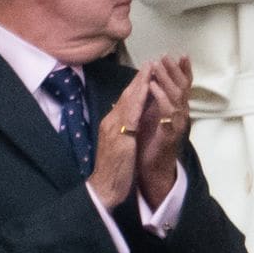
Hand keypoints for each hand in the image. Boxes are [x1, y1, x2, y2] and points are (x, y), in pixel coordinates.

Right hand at [87, 66, 151, 209]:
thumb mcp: (118, 146)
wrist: (103, 189)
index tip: (146, 72)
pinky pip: (131, 114)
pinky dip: (138, 100)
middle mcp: (110, 122)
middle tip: (150, 63)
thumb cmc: (112, 171)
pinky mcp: (119, 137)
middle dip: (139, 79)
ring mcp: (114, 128)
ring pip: (128, 101)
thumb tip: (128, 120)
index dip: (136, 86)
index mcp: (111, 124)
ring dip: (140, 84)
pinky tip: (146, 90)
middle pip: (126, 96)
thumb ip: (122, 131)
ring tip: (150, 69)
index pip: (125, 101)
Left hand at [136, 55, 191, 208]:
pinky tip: (153, 87)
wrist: (151, 169)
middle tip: (166, 56)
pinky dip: (161, 97)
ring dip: (167, 79)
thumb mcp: (153, 115)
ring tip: (158, 66)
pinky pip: (168, 112)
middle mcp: (181, 114)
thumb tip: (152, 79)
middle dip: (174, 70)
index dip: (183, 70)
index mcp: (176, 108)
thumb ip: (155, 99)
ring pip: (176, 96)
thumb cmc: (151, 141)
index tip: (181, 54)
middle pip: (182, 87)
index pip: (183, 85)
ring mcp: (177, 123)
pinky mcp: (170, 133)